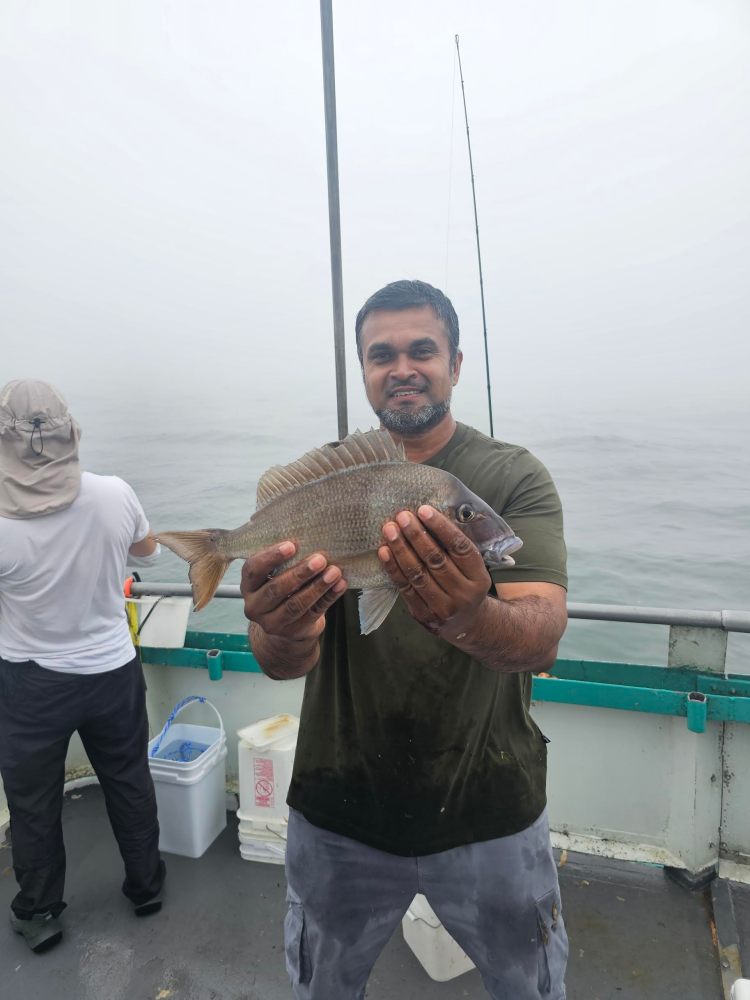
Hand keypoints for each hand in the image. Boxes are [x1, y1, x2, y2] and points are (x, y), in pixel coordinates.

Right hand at [240, 541, 346, 641]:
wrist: (286, 626)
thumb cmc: (282, 588)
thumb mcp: (274, 574)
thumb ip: (283, 559)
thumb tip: (308, 534)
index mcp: (248, 586)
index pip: (254, 570)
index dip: (271, 557)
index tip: (291, 545)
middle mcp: (255, 606)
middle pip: (276, 589)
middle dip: (300, 573)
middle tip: (320, 559)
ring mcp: (273, 623)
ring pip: (295, 605)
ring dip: (317, 587)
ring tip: (334, 572)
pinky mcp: (293, 631)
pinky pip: (313, 614)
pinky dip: (329, 598)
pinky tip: (340, 585)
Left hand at [377, 506, 491, 637]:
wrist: (465, 623)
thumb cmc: (465, 585)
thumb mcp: (472, 569)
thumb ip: (456, 548)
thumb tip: (428, 516)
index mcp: (479, 577)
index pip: (460, 547)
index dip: (441, 527)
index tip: (424, 510)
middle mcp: (463, 593)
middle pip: (436, 559)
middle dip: (416, 535)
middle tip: (403, 516)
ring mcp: (443, 607)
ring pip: (418, 573)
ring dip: (401, 549)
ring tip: (390, 530)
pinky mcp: (423, 614)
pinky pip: (404, 587)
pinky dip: (392, 568)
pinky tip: (384, 551)